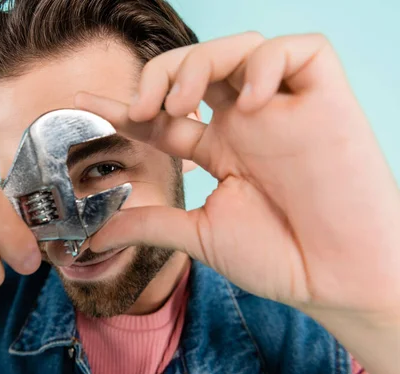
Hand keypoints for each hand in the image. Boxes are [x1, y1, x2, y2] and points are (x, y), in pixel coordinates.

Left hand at [75, 32, 399, 320]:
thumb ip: (150, 225)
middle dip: (159, 73)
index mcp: (220, 149)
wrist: (336, 280)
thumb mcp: (200, 236)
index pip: (164, 114)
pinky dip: (268, 62)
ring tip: (182, 102)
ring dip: (200, 62)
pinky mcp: (327, 99)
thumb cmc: (278, 259)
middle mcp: (248, 122)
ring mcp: (285, 108)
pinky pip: (301, 50)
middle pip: (196, 67)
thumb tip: (95, 235)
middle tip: (142, 106)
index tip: (83, 103)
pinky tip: (253, 100)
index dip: (123, 105)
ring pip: (240, 47)